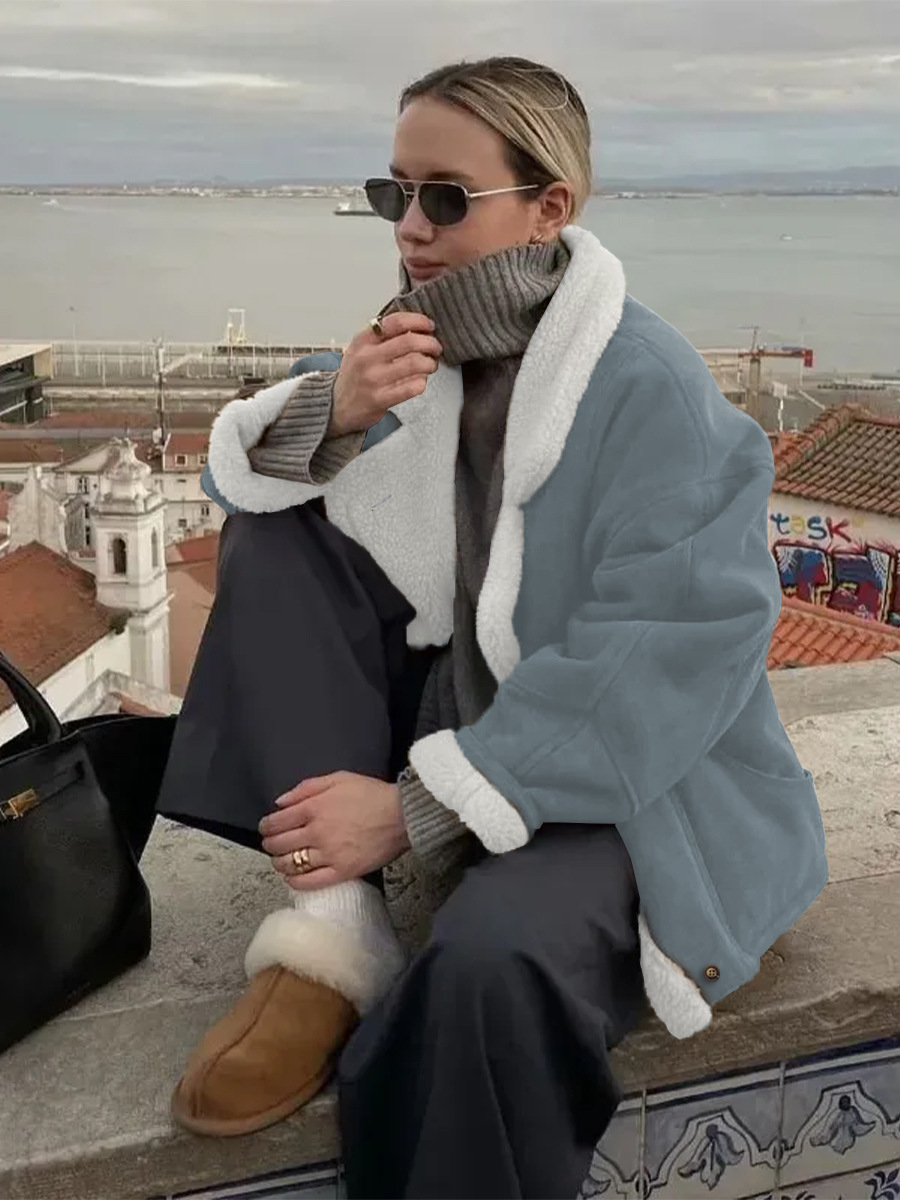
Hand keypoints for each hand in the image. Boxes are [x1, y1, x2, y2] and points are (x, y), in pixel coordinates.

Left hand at [258, 771, 410, 890]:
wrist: (402, 815)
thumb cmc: (371, 794)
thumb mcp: (338, 779)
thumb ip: (306, 788)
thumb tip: (280, 803)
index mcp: (313, 808)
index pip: (276, 822)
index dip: (266, 826)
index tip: (266, 828)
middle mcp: (316, 833)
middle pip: (278, 844)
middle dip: (270, 844)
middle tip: (271, 844)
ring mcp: (328, 855)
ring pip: (290, 864)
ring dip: (279, 863)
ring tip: (281, 860)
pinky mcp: (341, 872)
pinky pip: (309, 882)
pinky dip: (295, 882)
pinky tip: (293, 877)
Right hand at [329, 312, 442, 436]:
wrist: (337, 406)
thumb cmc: (355, 376)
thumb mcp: (361, 349)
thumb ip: (384, 337)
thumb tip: (417, 327)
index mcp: (363, 340)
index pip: (396, 322)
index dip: (418, 321)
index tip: (429, 326)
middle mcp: (366, 357)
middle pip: (409, 342)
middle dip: (430, 343)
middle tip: (435, 347)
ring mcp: (373, 379)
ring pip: (415, 364)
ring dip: (430, 363)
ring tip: (430, 365)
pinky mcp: (379, 399)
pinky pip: (412, 387)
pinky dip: (422, 382)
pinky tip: (419, 381)